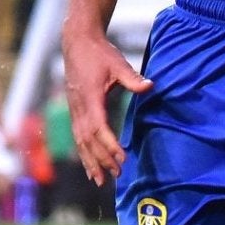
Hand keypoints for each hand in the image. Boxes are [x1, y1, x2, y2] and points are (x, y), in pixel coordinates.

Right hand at [64, 27, 150, 184]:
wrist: (77, 43)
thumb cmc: (99, 53)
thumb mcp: (118, 63)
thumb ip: (132, 77)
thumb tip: (150, 86)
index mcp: (90, 98)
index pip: (98, 128)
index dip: (109, 145)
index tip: (122, 157)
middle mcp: (79, 107)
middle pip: (88, 140)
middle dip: (101, 159)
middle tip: (116, 175)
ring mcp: (75, 110)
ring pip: (80, 142)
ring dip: (89, 162)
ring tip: (99, 181)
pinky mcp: (75, 110)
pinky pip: (77, 137)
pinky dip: (83, 153)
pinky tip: (89, 166)